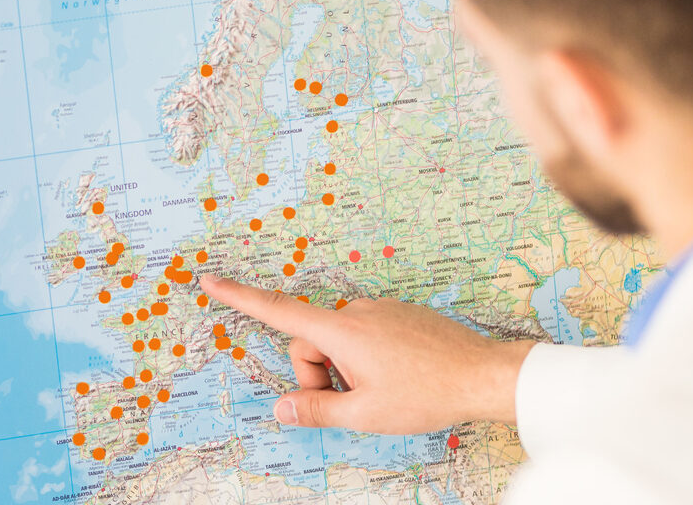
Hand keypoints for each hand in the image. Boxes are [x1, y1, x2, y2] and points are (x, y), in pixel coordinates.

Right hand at [199, 274, 534, 433]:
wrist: (482, 374)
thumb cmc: (425, 394)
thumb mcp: (364, 413)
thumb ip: (315, 410)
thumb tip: (281, 408)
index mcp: (339, 331)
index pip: (277, 312)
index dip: (239, 297)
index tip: (210, 279)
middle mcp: (355, 312)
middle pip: (310, 343)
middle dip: (319, 374)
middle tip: (352, 401)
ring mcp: (379, 311)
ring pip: (339, 341)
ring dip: (346, 369)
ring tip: (382, 392)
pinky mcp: (398, 315)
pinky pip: (366, 336)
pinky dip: (368, 359)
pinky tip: (399, 377)